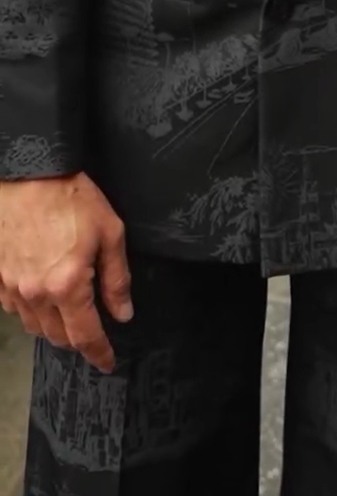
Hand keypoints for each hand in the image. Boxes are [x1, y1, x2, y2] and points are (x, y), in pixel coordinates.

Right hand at [0, 173, 131, 371]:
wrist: (28, 173)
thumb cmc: (72, 197)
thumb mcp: (109, 232)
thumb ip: (116, 278)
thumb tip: (122, 314)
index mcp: (68, 286)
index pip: (85, 335)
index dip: (99, 353)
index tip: (108, 364)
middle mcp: (37, 295)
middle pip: (58, 337)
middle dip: (78, 341)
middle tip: (92, 333)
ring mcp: (13, 288)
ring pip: (35, 327)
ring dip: (54, 328)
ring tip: (69, 317)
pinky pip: (15, 309)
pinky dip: (31, 312)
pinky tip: (42, 299)